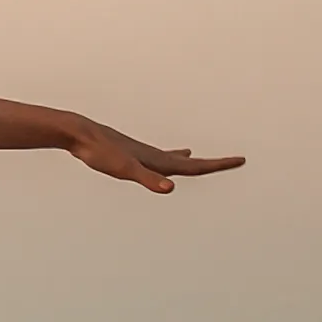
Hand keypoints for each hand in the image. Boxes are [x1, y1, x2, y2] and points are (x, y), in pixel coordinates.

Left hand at [65, 119, 243, 193]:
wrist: (80, 133)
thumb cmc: (101, 152)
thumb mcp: (126, 170)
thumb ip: (148, 179)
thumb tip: (169, 187)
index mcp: (159, 161)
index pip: (196, 166)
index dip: (220, 165)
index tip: (241, 159)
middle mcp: (154, 156)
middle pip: (190, 162)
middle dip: (213, 164)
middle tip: (235, 161)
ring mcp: (141, 154)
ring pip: (170, 158)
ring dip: (187, 159)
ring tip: (194, 156)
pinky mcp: (127, 153)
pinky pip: (151, 158)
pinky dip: (160, 158)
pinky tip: (155, 158)